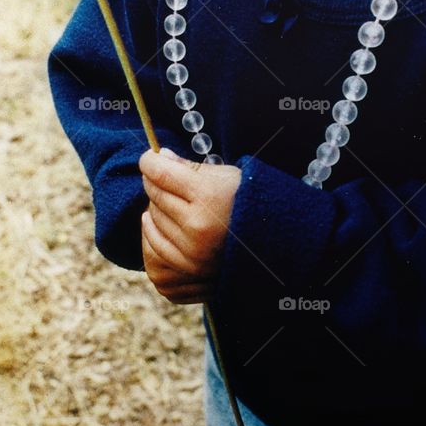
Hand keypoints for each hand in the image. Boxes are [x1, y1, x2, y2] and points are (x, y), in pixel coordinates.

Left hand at [138, 148, 241, 303]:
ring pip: (152, 220)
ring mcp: (192, 252)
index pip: (160, 173)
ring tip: (163, 199)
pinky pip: (155, 247)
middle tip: (161, 176)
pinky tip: (155, 221)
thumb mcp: (225, 176)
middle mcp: (198, 226)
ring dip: (153, 206)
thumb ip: (190, 167)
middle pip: (155, 195)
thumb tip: (160, 156)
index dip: (150, 161)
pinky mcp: (189, 269)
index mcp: (208, 196)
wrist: (276, 242)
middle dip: (154, 181)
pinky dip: (152, 232)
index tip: (150, 158)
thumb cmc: (249, 202)